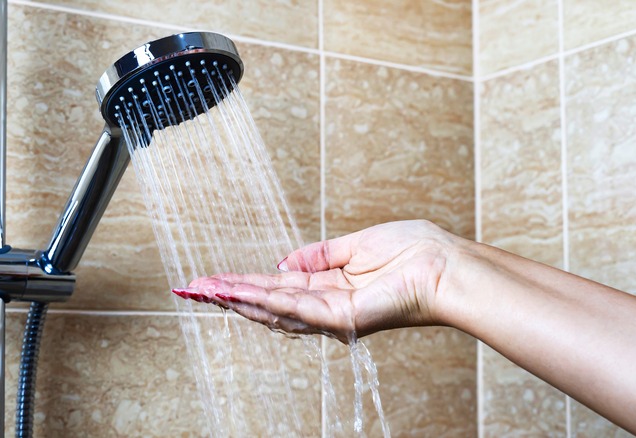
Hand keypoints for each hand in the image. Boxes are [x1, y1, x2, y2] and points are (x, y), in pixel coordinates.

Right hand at [173, 220, 458, 342]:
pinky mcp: (342, 318)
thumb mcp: (355, 245)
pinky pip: (295, 308)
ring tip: (202, 291)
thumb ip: (318, 255)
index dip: (242, 282)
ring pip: (273, 309)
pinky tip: (236, 294)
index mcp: (330, 285)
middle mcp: (325, 305)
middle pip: (266, 302)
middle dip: (227, 295)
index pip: (275, 286)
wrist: (445, 264)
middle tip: (190, 288)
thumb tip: (282, 262)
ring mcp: (332, 315)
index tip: (211, 279)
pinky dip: (263, 301)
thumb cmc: (413, 251)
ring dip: (236, 300)